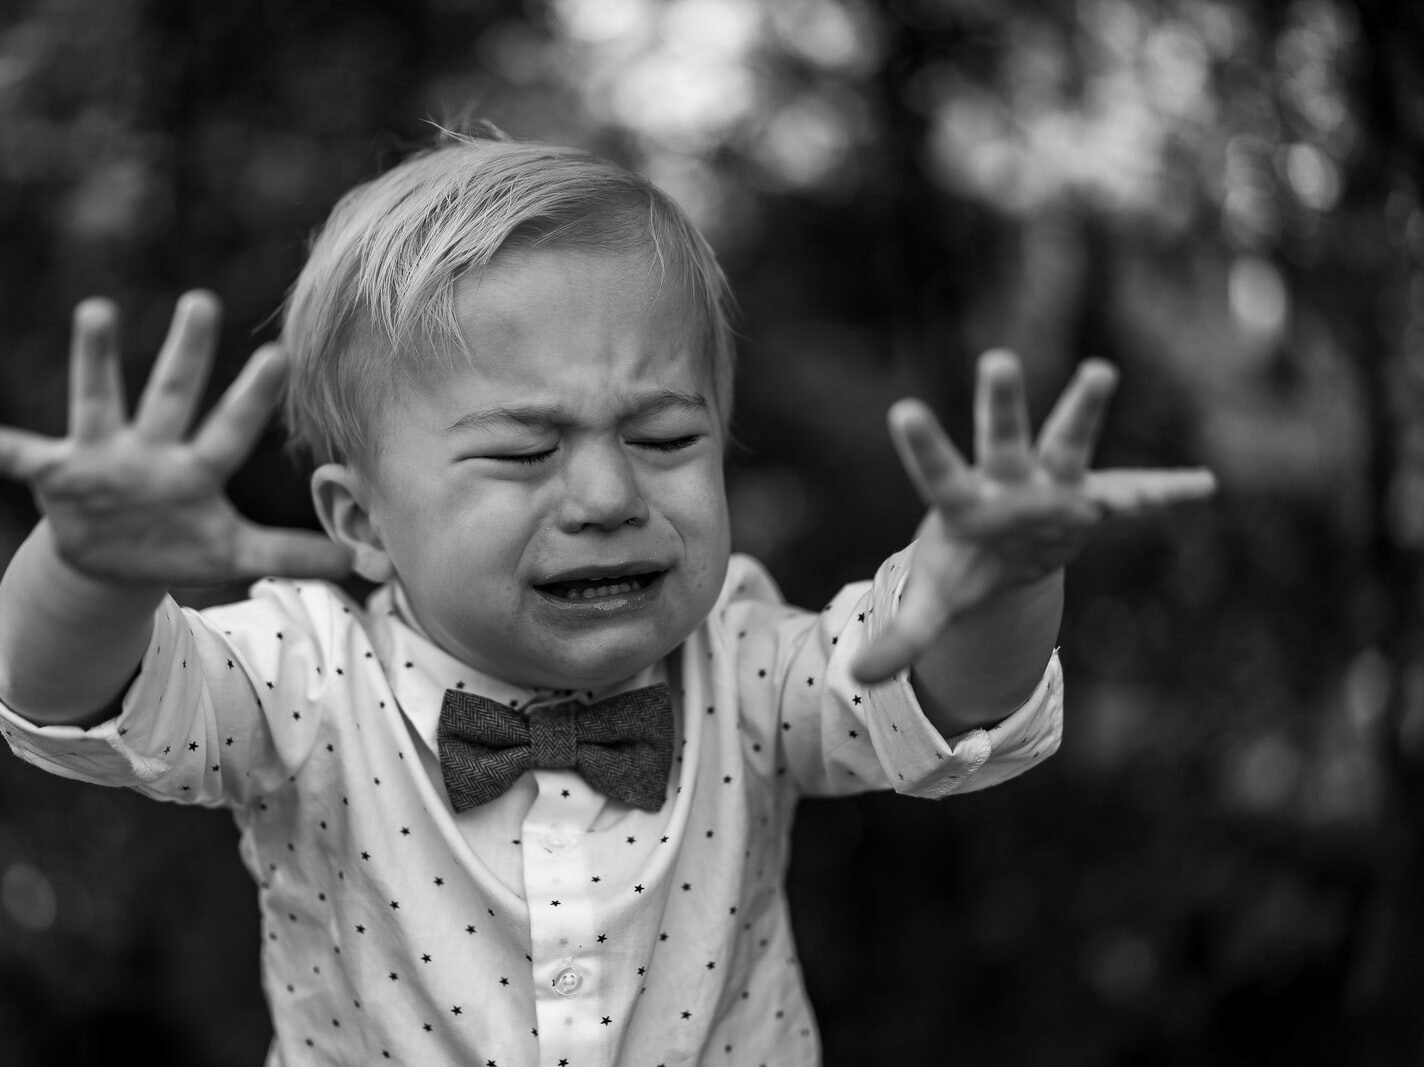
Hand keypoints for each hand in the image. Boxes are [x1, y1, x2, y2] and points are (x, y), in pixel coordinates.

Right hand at [0, 291, 350, 586]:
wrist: (112, 561)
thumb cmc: (181, 545)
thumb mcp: (234, 555)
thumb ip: (292, 556)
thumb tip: (360, 565)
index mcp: (198, 470)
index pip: (231, 428)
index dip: (253, 396)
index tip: (280, 354)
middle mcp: (152, 451)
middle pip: (173, 395)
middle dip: (186, 353)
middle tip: (203, 301)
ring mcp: (103, 458)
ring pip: (99, 402)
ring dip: (95, 360)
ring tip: (97, 310)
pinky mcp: (59, 474)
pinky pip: (23, 456)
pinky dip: (4, 446)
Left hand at [851, 349, 1214, 683]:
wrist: (1004, 556)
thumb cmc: (962, 570)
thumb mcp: (934, 606)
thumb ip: (903, 636)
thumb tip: (858, 676)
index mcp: (964, 504)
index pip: (937, 471)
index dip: (922, 446)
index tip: (902, 410)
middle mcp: (1007, 482)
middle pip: (1002, 439)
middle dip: (1001, 404)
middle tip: (996, 360)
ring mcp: (1052, 486)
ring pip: (1067, 441)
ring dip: (1083, 409)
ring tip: (1100, 370)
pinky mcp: (1091, 500)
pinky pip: (1134, 495)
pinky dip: (1166, 492)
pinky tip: (1204, 484)